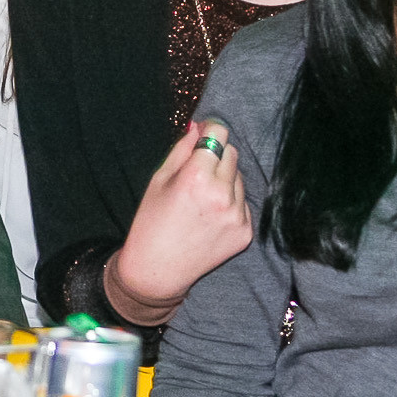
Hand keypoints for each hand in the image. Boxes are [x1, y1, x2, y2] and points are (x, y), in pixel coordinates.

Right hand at [110, 120, 251, 317]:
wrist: (158, 269)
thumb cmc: (151, 221)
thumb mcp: (158, 179)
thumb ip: (181, 149)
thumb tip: (199, 127)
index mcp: (196, 177)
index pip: (219, 133)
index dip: (210, 130)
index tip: (203, 135)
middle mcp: (222, 193)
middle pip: (232, 153)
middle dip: (216, 155)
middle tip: (197, 171)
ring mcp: (237, 214)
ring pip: (239, 178)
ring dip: (225, 179)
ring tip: (202, 199)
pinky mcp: (245, 231)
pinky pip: (242, 202)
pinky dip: (230, 203)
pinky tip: (209, 217)